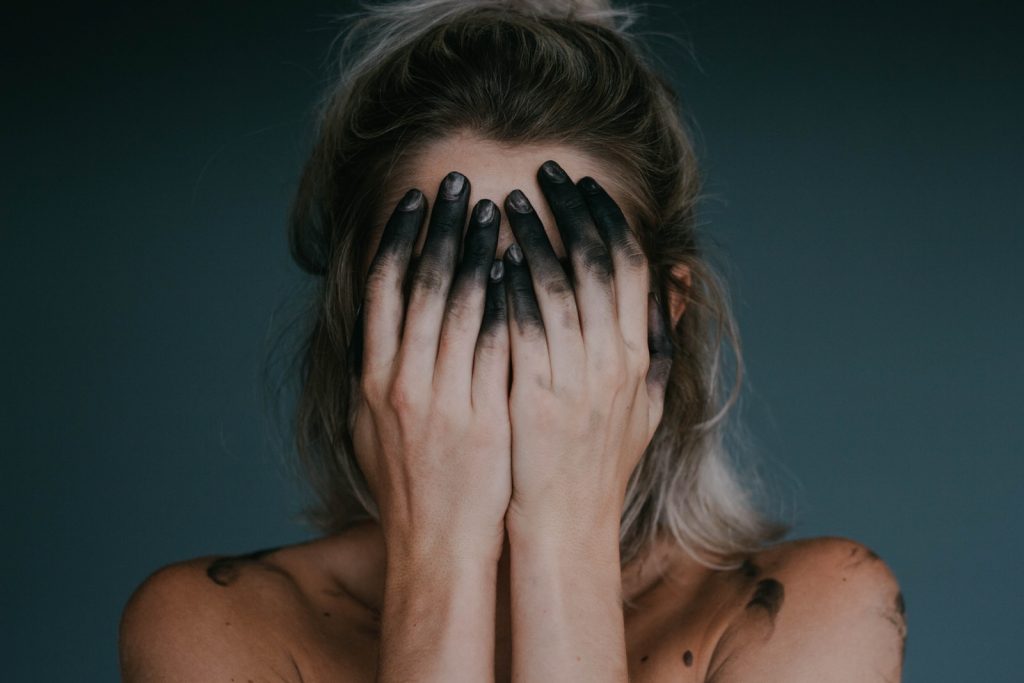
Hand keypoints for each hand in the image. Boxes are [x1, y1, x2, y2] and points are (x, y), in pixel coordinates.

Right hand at [349, 171, 511, 563]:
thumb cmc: (408, 485)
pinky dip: (508, 301)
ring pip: (460, 305)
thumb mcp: (372, 426)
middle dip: (441, 227)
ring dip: (478, 250)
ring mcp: (443, 399)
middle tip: (459, 182)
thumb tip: (379, 324)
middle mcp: (402, 381)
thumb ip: (376, 372)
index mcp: (373, 379)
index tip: (414, 201)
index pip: (382, 290)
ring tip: (495, 209)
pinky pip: (498, 344)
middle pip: (421, 284)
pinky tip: (522, 268)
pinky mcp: (483, 415)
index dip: (397, 238)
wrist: (437, 545)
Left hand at [500, 160, 672, 537]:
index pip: (632, 267)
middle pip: (598, 264)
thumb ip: (661, 339)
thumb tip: (677, 277)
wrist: (566, 525)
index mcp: (639, 357)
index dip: (610, 219)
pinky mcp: (533, 396)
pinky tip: (488, 260)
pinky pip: (521, 328)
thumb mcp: (648, 403)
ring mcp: (575, 379)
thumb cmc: (600, 464)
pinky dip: (507, 287)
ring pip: (557, 286)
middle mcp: (614, 361)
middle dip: (572, 210)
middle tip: (545, 173)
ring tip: (508, 204)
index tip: (585, 186)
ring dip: (532, 238)